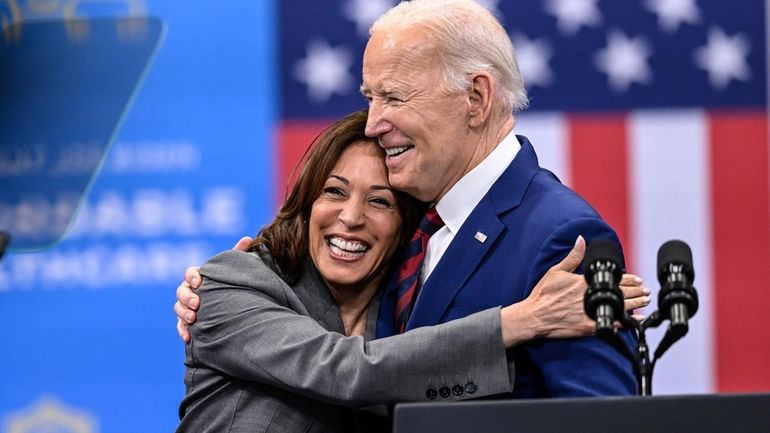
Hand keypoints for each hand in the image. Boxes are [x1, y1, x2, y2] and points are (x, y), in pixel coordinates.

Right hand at [174, 236, 253, 342]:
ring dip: (183, 313)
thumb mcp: (235, 270)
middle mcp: (190, 290)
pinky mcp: (188, 322)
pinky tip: (188, 337)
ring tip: (193, 319)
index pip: (190, 272)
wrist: (233, 308)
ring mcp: (187, 306)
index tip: (199, 282)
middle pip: (181, 291)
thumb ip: (238, 254)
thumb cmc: (232, 284)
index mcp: (200, 276)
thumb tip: (248, 238)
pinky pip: (180, 326)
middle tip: (197, 304)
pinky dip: (183, 331)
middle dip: (187, 297)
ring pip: (178, 308)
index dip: (192, 276)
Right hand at [499, 236, 651, 346]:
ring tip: (645, 302)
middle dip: (636, 292)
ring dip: (635, 305)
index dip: (628, 279)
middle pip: (619, 293)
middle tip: (646, 291)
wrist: (534, 316)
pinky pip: (612, 324)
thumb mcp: (556, 271)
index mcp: (583, 283)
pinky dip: (625, 323)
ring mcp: (590, 313)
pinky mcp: (588, 327)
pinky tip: (635, 321)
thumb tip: (581, 240)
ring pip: (619, 308)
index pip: (612, 279)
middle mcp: (589, 297)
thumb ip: (572, 257)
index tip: (638, 279)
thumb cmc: (543, 295)